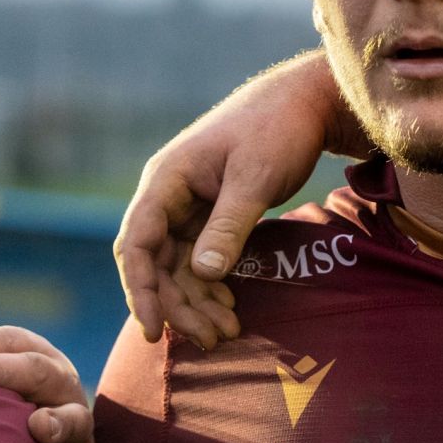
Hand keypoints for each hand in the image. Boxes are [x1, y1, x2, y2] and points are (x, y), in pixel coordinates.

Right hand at [114, 51, 360, 346]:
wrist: (305, 103)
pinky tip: (230, 307)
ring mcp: (188, 206)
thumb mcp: (255, 178)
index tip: (153, 329)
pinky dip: (212, 285)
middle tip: (212, 339)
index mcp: (166, 180)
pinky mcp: (211, 214)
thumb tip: (202, 275)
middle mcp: (169, 196)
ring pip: (179, 266)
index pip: (136, 243)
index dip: (140, 289)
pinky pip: (200, 258)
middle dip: (179, 305)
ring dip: (197, 301)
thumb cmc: (277, 129)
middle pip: (156, 263)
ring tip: (227, 332)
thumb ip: (229, 226)